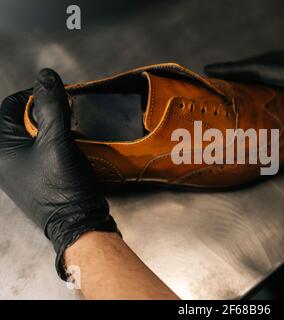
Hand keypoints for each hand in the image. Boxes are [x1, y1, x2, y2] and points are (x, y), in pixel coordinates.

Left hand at [0, 69, 117, 279]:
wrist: (79, 223)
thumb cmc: (63, 186)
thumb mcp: (57, 142)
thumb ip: (51, 107)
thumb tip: (46, 75)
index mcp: (2, 148)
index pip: (11, 106)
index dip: (35, 94)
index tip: (59, 93)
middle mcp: (6, 159)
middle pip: (22, 120)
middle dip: (46, 112)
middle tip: (68, 112)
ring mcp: (20, 170)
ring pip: (34, 135)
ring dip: (53, 127)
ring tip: (72, 130)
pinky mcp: (36, 177)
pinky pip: (41, 150)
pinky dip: (56, 143)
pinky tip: (72, 147)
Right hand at [205, 38, 283, 166]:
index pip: (259, 68)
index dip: (234, 69)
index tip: (211, 69)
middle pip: (260, 61)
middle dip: (237, 68)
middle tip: (217, 75)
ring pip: (271, 59)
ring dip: (251, 66)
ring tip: (235, 77)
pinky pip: (281, 61)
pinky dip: (266, 67)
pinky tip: (266, 78)